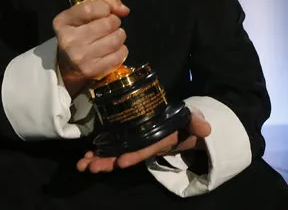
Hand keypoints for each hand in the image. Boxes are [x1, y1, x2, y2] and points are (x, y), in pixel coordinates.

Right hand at [54, 0, 129, 95]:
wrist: (69, 63)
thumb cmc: (81, 31)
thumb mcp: (86, 11)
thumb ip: (106, 0)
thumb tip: (123, 10)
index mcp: (63, 22)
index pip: (89, 9)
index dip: (105, 7)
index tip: (105, 11)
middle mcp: (69, 40)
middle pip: (107, 24)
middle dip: (114, 22)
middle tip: (109, 26)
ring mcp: (80, 57)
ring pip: (116, 39)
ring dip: (119, 35)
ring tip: (111, 37)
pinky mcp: (92, 71)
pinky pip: (120, 54)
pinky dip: (121, 50)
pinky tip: (112, 50)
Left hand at [76, 108, 210, 172]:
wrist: (183, 125)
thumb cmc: (187, 122)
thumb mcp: (194, 121)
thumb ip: (196, 123)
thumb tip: (205, 128)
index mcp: (160, 141)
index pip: (146, 150)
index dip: (135, 156)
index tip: (120, 162)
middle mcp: (145, 146)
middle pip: (125, 156)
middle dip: (108, 163)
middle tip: (90, 167)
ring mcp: (135, 144)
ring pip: (115, 154)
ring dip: (99, 160)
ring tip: (83, 165)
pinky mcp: (128, 139)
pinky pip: (113, 147)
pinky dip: (99, 152)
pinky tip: (86, 156)